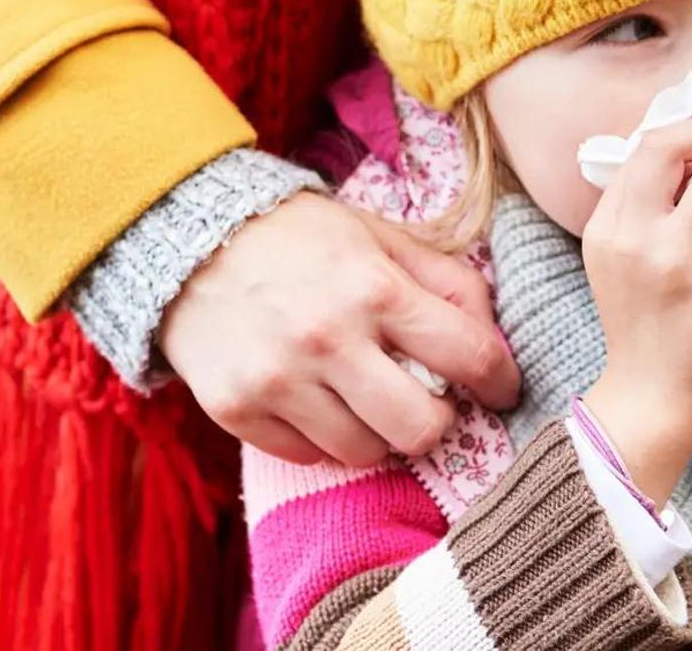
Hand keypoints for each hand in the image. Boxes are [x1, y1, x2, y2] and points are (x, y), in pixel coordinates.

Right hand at [159, 192, 519, 466]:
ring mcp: (279, 381)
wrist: (189, 238)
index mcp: (374, 287)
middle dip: (440, 421)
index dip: (501, 380)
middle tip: (429, 401)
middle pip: (422, 429)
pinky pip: (308, 455)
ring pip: (365, 453)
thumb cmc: (300, 236)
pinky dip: (324, 435)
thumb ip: (445, 279)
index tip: (501, 388)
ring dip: (378, 430)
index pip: (469, 356)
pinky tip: (315, 397)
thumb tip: (493, 336)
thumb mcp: (379, 236)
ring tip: (363, 393)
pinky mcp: (238, 411)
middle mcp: (328, 339)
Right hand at [582, 117, 691, 506]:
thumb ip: (639, 212)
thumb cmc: (642, 322)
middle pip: (669, 148)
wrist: (650, 390)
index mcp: (606, 227)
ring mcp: (672, 260)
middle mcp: (631, 237)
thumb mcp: (618, 260)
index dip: (684, 131)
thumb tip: (687, 161)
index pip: (640, 150)